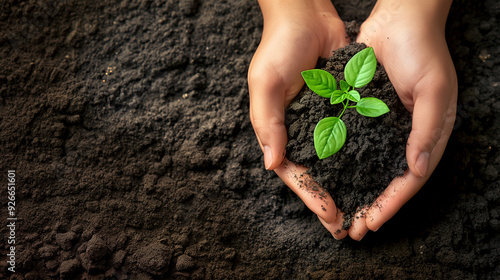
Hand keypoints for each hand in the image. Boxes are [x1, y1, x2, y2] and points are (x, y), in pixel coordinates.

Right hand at [248, 0, 348, 237]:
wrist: (305, 14)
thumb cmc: (278, 47)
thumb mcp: (265, 84)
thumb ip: (267, 124)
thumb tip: (273, 164)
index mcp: (278, 130)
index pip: (294, 172)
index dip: (311, 196)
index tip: (329, 215)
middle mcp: (300, 130)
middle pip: (316, 173)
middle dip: (329, 201)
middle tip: (346, 227)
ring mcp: (322, 120)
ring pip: (336, 161)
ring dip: (348, 184)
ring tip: (362, 207)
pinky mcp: (342, 107)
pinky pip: (352, 136)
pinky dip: (361, 155)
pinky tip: (375, 171)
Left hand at [348, 0, 456, 237]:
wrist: (398, 18)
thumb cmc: (422, 51)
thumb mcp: (433, 90)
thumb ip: (427, 131)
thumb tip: (416, 170)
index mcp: (427, 134)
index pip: (410, 180)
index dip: (392, 203)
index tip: (372, 223)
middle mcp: (405, 135)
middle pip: (387, 180)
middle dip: (372, 206)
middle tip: (352, 230)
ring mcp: (383, 126)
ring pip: (368, 167)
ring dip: (355, 190)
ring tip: (340, 213)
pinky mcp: (363, 113)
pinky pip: (353, 144)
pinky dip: (344, 163)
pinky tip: (330, 177)